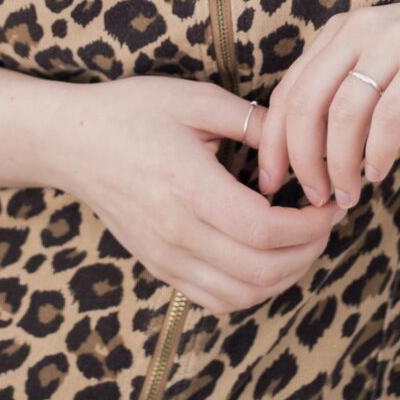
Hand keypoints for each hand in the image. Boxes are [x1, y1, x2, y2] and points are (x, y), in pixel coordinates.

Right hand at [46, 75, 349, 316]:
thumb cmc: (131, 112)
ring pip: (241, 295)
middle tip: (324, 223)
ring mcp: (166, 256)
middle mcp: (176, 232)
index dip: (309, 226)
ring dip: (284, 277)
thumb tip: (300, 143)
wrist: (70, 142)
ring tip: (301, 243)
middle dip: (307, 252)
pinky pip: (215, 300)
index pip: (264, 230)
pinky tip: (266, 259)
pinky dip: (252, 291)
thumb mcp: (193, 99)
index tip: (329, 204)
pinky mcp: (160, 267)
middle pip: (260, 271)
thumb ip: (250, 120)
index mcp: (188, 187)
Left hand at [256, 0, 399, 206]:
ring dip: (340, 165)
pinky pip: (390, 115)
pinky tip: (380, 173)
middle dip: (301, 161)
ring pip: (343, 114)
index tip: (273, 183)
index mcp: (341, 32)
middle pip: (305, 105)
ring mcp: (394, 41)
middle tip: (313, 199)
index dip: (274, 143)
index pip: (288, 92)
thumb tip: (317, 165)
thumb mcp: (391, 76)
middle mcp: (359, 30)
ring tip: (348, 196)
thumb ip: (353, 107)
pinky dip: (378, 152)